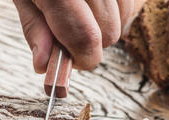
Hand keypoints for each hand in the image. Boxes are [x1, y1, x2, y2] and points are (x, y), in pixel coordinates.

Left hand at [13, 0, 133, 72]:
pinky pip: (134, 3)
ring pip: (125, 21)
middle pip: (110, 34)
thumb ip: (34, 27)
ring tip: (85, 6)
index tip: (71, 62)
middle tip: (72, 28)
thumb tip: (43, 65)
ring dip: (106, 25)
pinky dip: (119, 8)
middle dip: (91, 42)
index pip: (85, 38)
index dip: (81, 60)